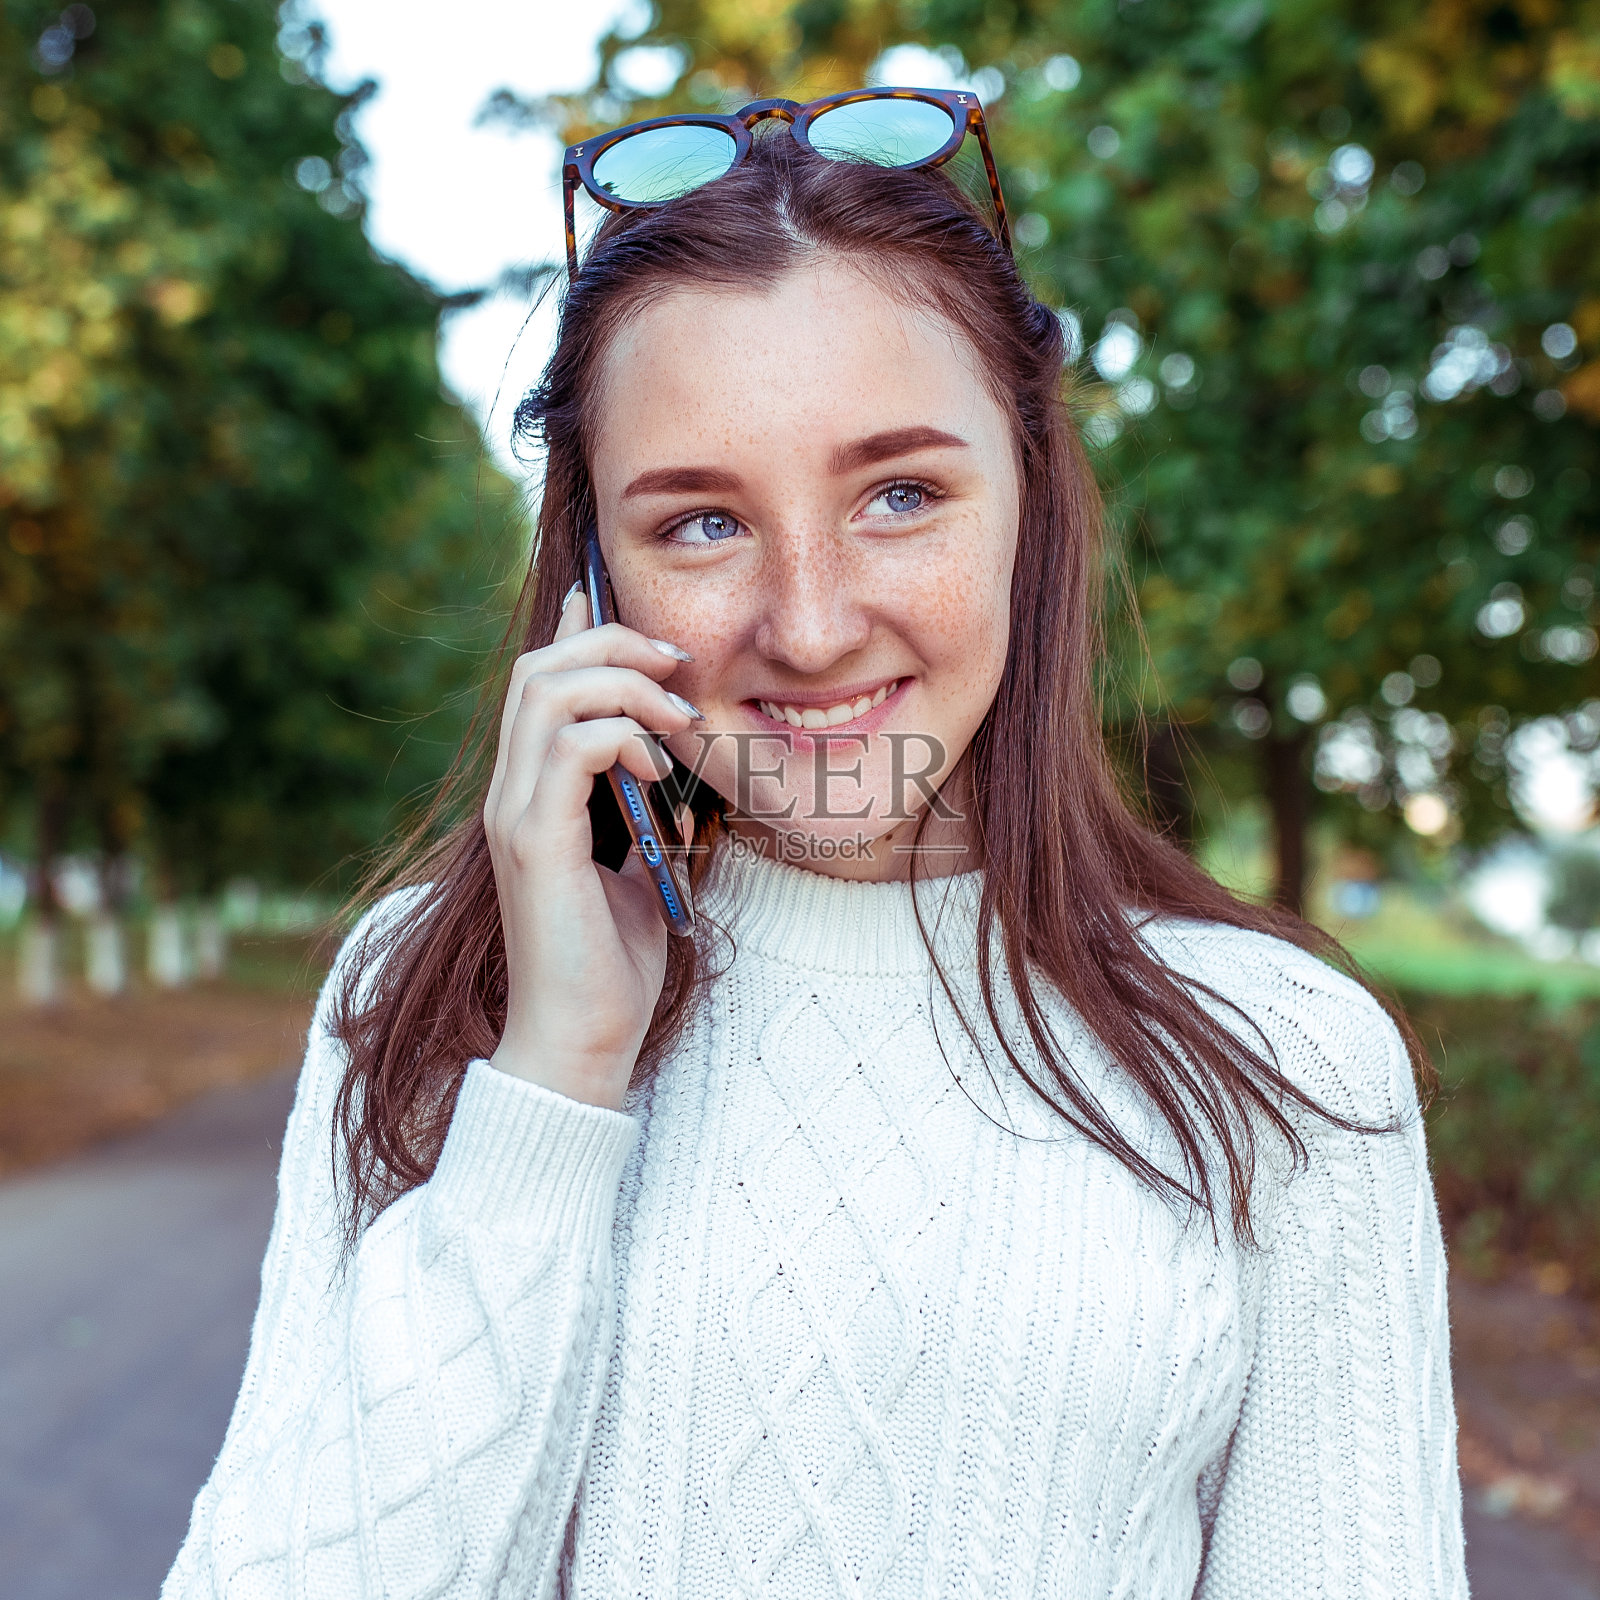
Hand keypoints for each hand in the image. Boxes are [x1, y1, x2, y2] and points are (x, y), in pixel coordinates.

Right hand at [483, 586, 700, 1109]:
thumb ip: (644, 807)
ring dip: (624, 683)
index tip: (642, 622)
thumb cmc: (614, 961)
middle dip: (613, 643)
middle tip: (679, 664)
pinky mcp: (536, 844)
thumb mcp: (641, 864)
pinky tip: (661, 769)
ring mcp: (516, 816)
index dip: (582, 633)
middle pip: (540, 669)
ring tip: (679, 713)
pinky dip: (624, 736)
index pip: (541, 683)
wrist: (583, 1040)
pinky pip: (572, 748)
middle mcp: (512, 794)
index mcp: (534, 794)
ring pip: (548, 693)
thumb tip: (675, 761)